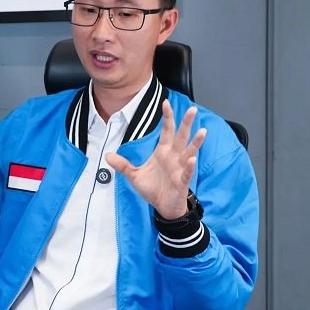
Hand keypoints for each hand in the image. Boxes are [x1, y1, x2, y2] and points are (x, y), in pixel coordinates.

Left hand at [106, 100, 205, 218]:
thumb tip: (107, 155)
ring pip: (189, 151)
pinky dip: (189, 166)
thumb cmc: (152, 189)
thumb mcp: (134, 176)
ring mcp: (180, 168)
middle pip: (181, 136)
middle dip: (186, 123)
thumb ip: (122, 165)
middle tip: (192, 109)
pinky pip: (187, 172)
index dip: (167, 117)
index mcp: (163, 152)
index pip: (166, 131)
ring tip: (202, 131)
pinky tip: (192, 159)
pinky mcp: (182, 181)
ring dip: (196, 142)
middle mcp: (173, 157)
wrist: (162, 207)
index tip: (165, 102)